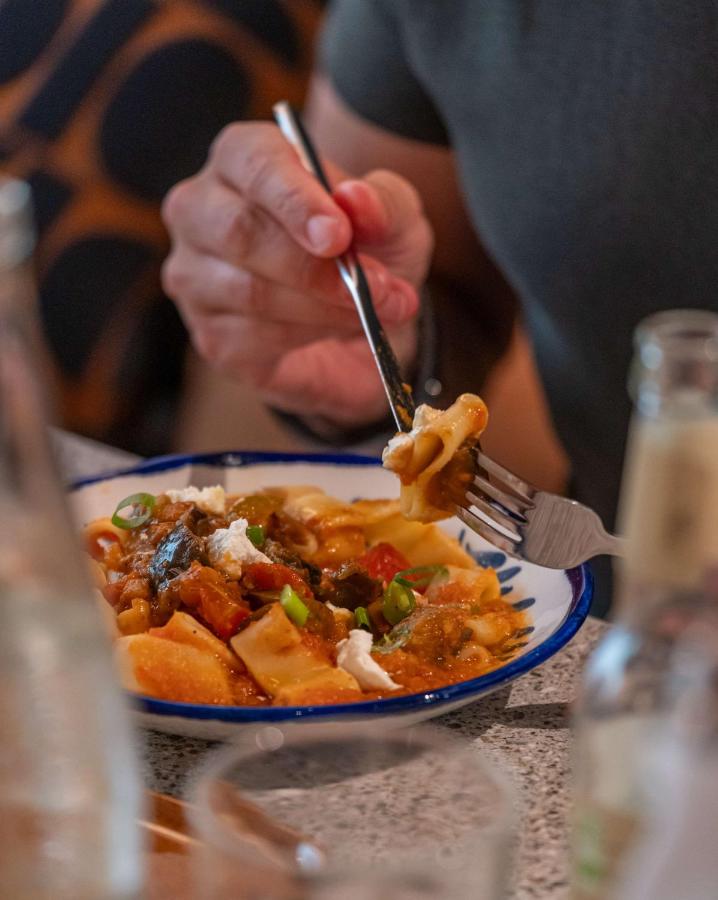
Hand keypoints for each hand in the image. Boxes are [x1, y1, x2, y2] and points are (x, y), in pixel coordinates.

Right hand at [161, 122, 432, 427]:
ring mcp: (195, 276)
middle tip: (373, 286)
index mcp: (242, 158)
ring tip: (370, 310)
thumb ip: (385, 204)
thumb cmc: (366, 250)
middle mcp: (201, 210)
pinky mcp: (210, 334)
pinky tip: (335, 330)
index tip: (338, 235)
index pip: (252, 163)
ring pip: (251, 292)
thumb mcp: (396, 220)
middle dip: (314, 267)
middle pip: (241, 232)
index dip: (295, 200)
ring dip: (323, 308)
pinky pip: (253, 339)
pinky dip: (308, 337)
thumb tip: (357, 200)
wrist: (363, 322)